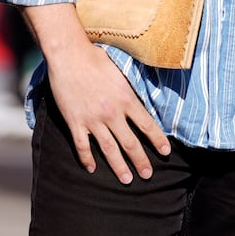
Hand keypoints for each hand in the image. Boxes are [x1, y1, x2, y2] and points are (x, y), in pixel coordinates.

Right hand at [25, 4, 170, 184]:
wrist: (69, 55)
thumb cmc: (96, 58)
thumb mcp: (121, 70)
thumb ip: (132, 86)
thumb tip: (145, 93)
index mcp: (126, 99)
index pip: (147, 125)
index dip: (158, 140)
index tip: (165, 152)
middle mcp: (112, 113)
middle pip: (130, 143)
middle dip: (141, 161)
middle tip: (147, 174)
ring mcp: (92, 119)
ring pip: (109, 149)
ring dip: (119, 166)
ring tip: (127, 180)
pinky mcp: (75, 122)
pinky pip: (82, 146)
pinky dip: (87, 159)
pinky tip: (92, 169)